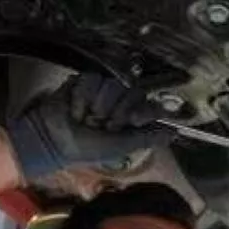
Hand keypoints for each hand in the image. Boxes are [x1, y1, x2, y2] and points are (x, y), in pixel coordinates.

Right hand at [5, 73, 160, 182]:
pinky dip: (81, 98)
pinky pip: (91, 80)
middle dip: (116, 112)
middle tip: (102, 125)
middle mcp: (120, 101)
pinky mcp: (83, 82)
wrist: (53, 141)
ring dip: (97, 107)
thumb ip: (148, 138)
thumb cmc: (87, 149)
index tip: (133, 120)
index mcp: (132, 116)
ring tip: (86, 119)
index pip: (149, 103)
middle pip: (132, 92)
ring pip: (112, 85)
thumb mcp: (122, 147)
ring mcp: (102, 90)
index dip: (143, 110)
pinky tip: (75, 110)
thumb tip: (175, 133)